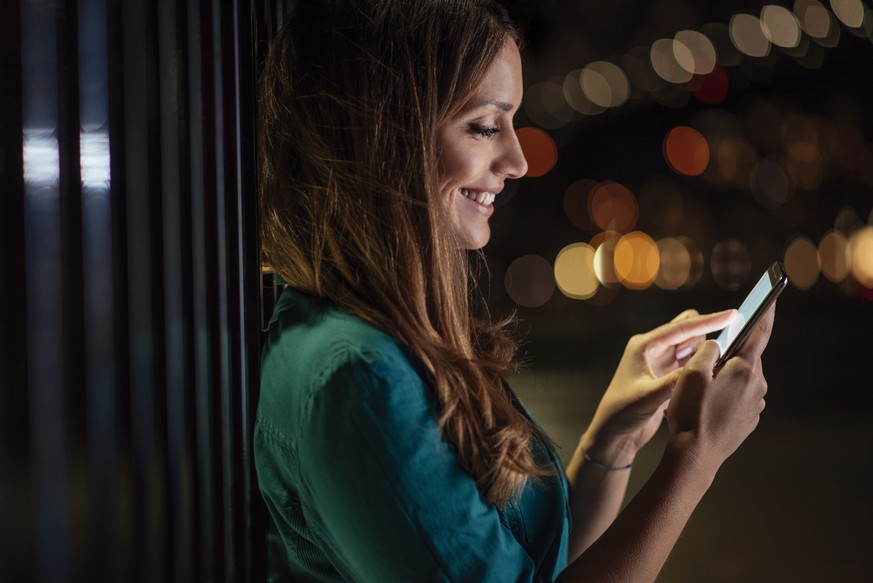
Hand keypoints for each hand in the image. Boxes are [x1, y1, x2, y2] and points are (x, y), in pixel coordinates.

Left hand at [581, 309, 735, 466]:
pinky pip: (689, 362)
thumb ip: (674, 382)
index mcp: (644, 346)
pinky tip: (714, 371)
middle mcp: (652, 349)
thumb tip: (702, 368)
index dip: (708, 321)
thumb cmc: (623, 412)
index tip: (732, 314)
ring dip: (705, 350)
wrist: (614, 433)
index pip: (680, 328)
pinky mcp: (665, 375)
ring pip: (690, 346)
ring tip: (725, 359)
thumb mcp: (650, 397)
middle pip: (686, 330)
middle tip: (731, 343)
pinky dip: (701, 363)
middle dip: (707, 334)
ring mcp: (659, 362)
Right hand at [666, 305, 774, 473]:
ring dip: (724, 377)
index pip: (759, 333)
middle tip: (704, 361)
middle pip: (745, 357)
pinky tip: (707, 406)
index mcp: (745, 370)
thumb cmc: (690, 414)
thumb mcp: (690, 375)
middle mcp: (757, 386)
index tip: (771, 296)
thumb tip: (717, 342)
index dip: (764, 312)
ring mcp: (756, 404)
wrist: (695, 457)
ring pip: (741, 378)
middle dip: (728, 354)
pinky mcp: (750, 419)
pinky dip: (725, 395)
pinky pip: (739, 397)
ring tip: (700, 391)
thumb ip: (706, 351)